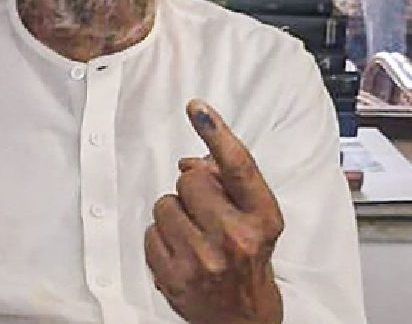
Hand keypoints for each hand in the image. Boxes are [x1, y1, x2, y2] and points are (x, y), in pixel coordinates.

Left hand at [144, 100, 283, 323]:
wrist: (242, 318)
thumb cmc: (249, 258)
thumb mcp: (256, 218)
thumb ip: (228, 182)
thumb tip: (187, 162)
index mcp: (262, 218)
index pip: (238, 166)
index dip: (216, 133)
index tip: (197, 108)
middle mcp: (235, 238)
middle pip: (190, 179)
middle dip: (193, 189)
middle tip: (206, 211)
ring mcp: (202, 260)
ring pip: (165, 204)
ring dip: (175, 213)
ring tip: (193, 234)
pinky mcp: (174, 277)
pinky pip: (150, 232)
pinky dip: (160, 238)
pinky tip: (180, 251)